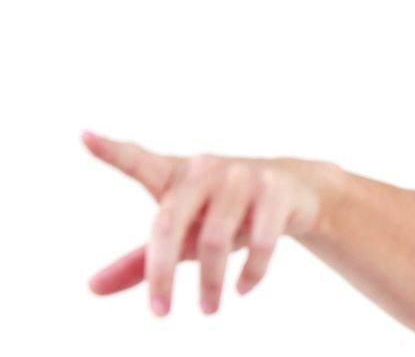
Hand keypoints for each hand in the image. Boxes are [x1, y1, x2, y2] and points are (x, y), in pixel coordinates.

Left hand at [81, 130, 342, 315]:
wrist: (294, 193)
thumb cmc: (225, 214)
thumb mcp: (184, 234)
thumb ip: (140, 260)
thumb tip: (91, 288)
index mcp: (178, 176)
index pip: (141, 163)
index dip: (113, 152)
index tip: (84, 136)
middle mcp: (207, 170)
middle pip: (171, 222)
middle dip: (162, 273)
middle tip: (160, 314)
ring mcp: (244, 176)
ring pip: (216, 237)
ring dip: (211, 282)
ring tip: (209, 309)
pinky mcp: (277, 189)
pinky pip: (261, 239)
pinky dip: (250, 272)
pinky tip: (242, 289)